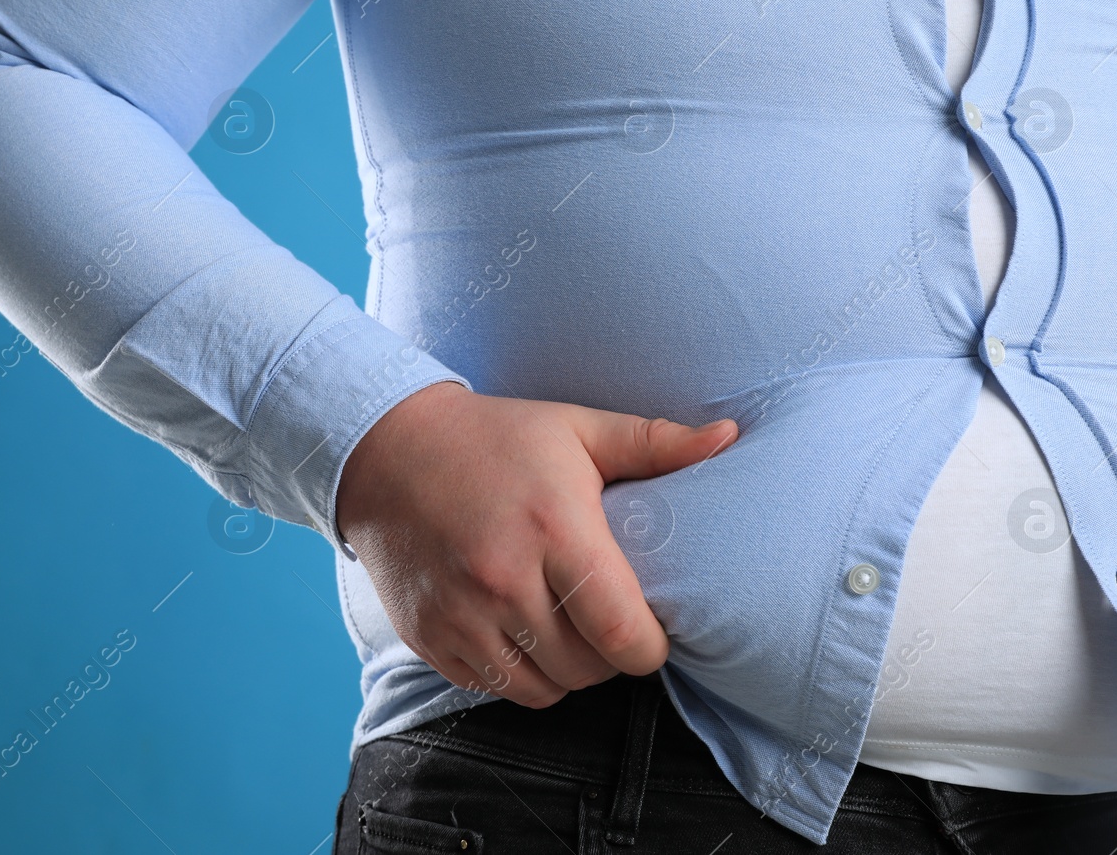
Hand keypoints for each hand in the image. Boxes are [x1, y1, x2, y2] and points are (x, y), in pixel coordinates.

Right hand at [335, 380, 737, 707]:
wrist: (385, 450)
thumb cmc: (494, 437)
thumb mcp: (576, 428)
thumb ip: (655, 442)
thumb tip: (731, 437)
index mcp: (553, 528)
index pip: (622, 634)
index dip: (651, 646)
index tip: (651, 628)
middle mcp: (503, 579)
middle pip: (588, 668)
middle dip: (611, 656)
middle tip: (609, 621)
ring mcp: (460, 614)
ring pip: (543, 689)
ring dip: (565, 670)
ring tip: (567, 628)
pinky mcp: (428, 637)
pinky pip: (492, 686)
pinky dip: (516, 671)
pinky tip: (520, 629)